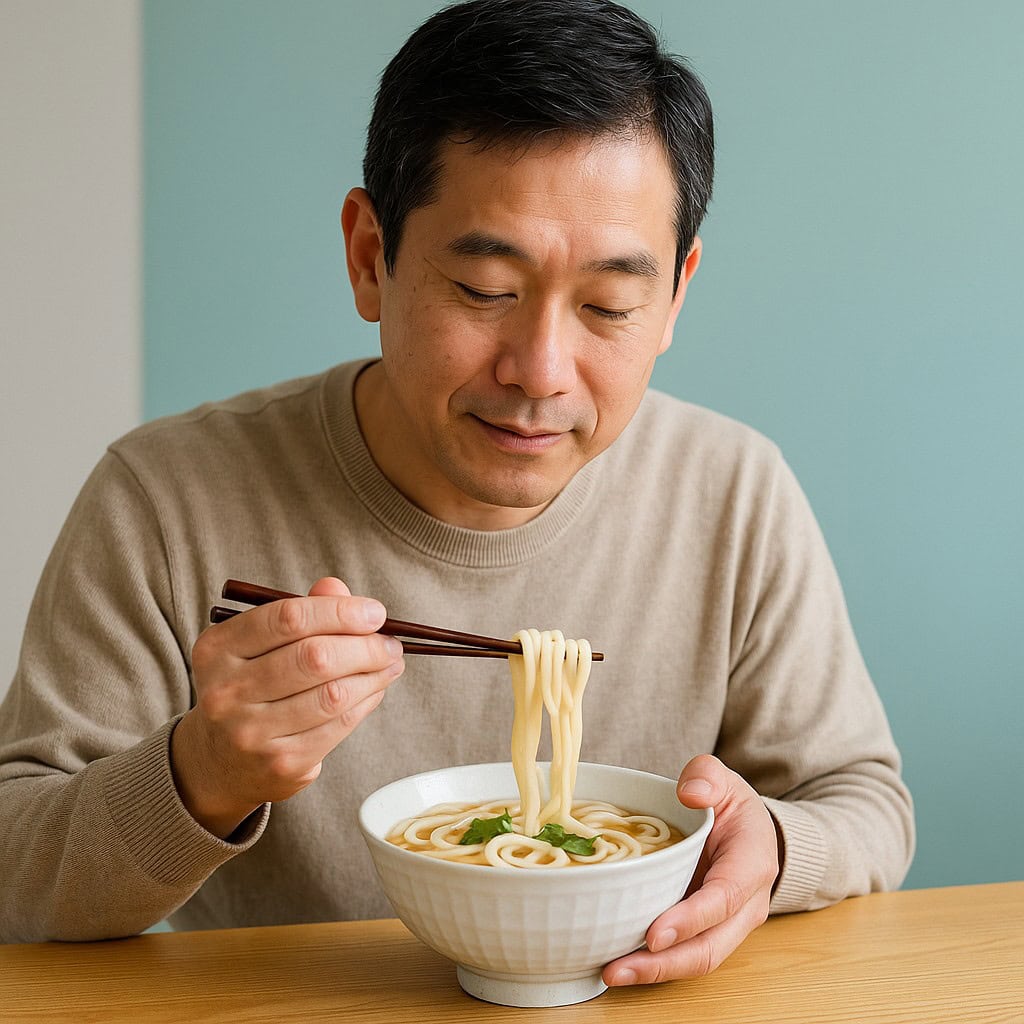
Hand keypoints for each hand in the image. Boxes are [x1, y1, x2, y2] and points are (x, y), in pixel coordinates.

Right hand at [171, 577, 404, 837]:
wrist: (221, 762)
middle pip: (315, 657)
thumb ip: (300, 611)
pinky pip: (339, 725)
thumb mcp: (260, 645)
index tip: (374, 613)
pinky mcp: (280, 763)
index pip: (289, 618)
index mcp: (217, 649)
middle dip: (365, 646)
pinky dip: (366, 702)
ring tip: (390, 664)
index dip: (340, 611)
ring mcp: (251, 732)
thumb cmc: (251, 688)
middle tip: (390, 643)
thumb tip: (338, 589)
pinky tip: (374, 689)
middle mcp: (226, 691)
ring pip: (333, 694)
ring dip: (374, 675)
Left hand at [602, 754, 779, 986]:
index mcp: (751, 864)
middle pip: (709, 946)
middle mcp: (744, 905)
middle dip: (664, 963)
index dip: (690, 919)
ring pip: (696, 959)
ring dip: (654, 971)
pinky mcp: (705, 933)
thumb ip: (707, 776)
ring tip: (610, 973)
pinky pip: (683, 954)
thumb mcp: (723, 780)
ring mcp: (726, 925)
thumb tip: (689, 792)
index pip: (724, 898)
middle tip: (618, 968)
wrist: (746, 831)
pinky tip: (618, 963)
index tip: (654, 933)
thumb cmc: (731, 806)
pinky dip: (653, 964)